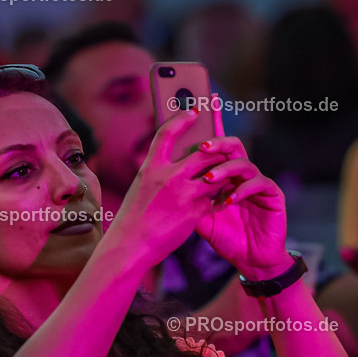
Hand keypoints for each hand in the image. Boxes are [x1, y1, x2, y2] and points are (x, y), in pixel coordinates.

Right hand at [109, 109, 228, 270]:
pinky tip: (223, 199)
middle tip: (222, 151)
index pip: (167, 133)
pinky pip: (216, 199)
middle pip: (203, 153)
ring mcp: (183, 194)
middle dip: (216, 151)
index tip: (194, 110)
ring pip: (215, 175)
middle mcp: (168, 177)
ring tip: (226, 175)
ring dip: (223, 174)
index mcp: (150, 168)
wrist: (131, 247)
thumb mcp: (140, 188)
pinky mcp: (195, 212)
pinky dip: (221, 197)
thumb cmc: (133, 219)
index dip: (182, 118)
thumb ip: (157, 173)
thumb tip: (173, 162)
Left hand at [192, 136, 290, 279]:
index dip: (202, 148)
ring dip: (225, 169)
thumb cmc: (228, 239)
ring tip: (208, 179)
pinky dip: (242, 190)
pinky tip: (229, 200)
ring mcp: (259, 183)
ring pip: (244, 164)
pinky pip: (259, 183)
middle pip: (233, 147)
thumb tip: (168, 189)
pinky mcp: (273, 194)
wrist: (251, 260)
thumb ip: (191, 204)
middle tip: (201, 148)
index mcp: (227, 178)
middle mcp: (243, 176)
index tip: (183, 148)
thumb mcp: (203, 222)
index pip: (217, 153)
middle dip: (218, 144)